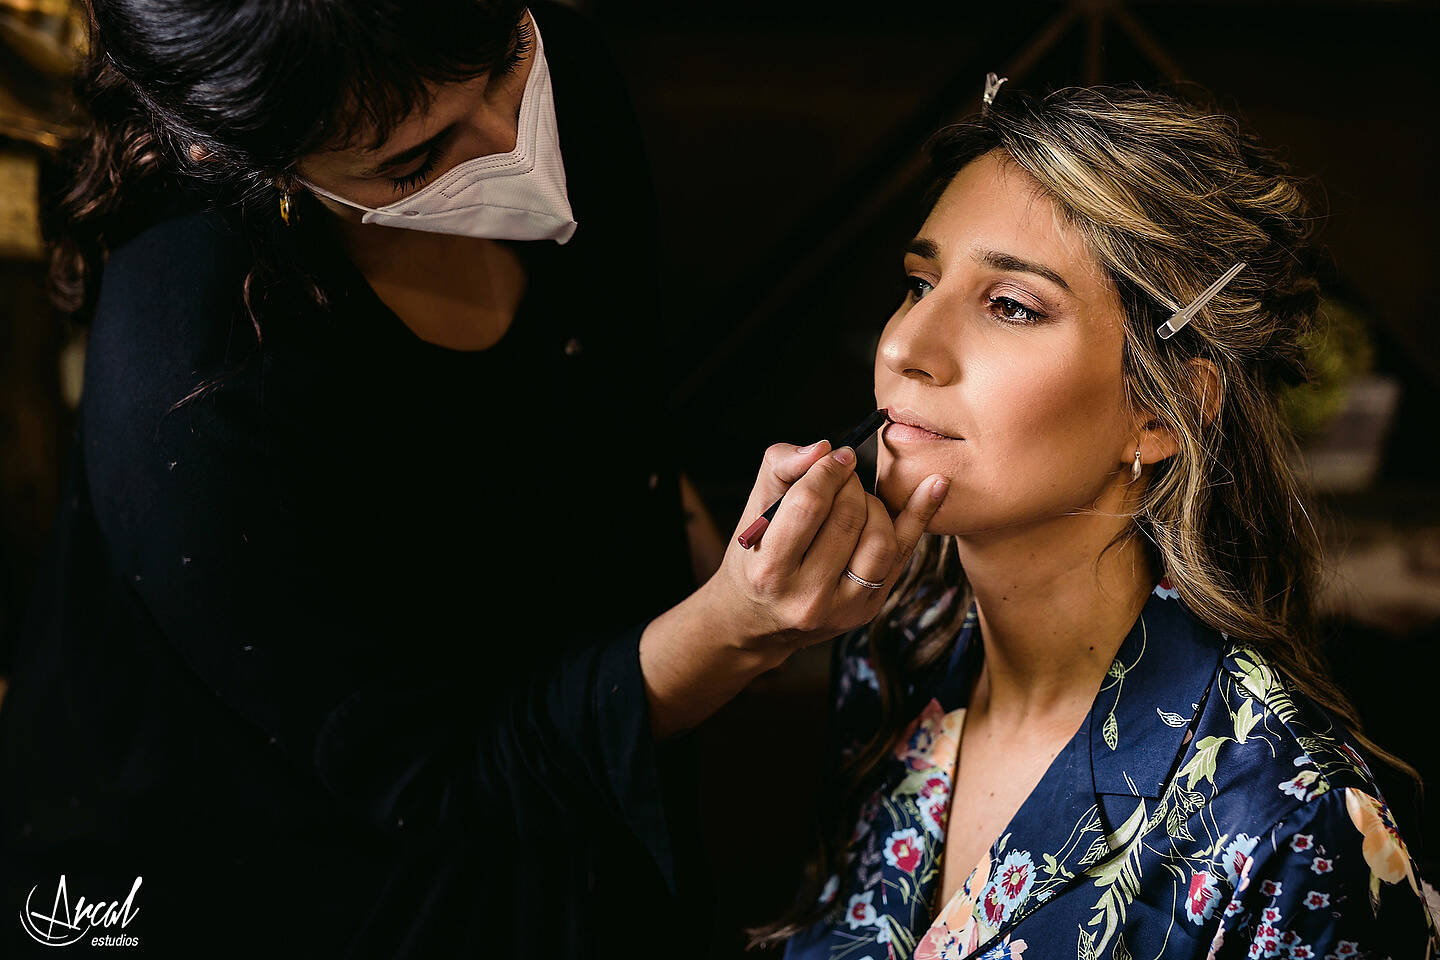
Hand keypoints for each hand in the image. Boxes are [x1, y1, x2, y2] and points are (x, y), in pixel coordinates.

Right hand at [707, 439, 948, 655]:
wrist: (759, 620)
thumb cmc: (756, 556)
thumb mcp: (754, 510)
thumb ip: (781, 468)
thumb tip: (824, 448)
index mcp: (770, 570)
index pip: (808, 506)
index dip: (828, 471)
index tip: (838, 455)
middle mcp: (807, 597)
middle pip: (848, 519)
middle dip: (851, 484)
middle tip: (844, 476)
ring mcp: (843, 608)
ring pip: (880, 539)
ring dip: (875, 504)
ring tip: (859, 498)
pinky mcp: (869, 609)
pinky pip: (902, 555)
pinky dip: (920, 515)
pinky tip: (936, 485)